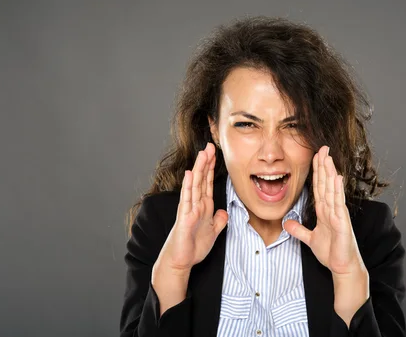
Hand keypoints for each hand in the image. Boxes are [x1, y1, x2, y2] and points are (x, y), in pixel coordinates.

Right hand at [153, 142, 228, 277]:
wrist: (181, 261)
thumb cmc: (193, 247)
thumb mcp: (213, 232)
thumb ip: (218, 221)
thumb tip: (224, 212)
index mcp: (203, 206)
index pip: (207, 183)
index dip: (211, 168)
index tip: (215, 153)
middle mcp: (195, 204)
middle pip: (201, 179)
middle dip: (206, 162)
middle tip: (210, 145)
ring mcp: (188, 209)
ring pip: (195, 184)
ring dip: (199, 168)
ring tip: (203, 153)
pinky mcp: (184, 217)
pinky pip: (187, 199)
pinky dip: (188, 186)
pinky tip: (189, 174)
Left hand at [284, 146, 365, 276]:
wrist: (342, 267)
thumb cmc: (331, 252)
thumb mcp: (310, 239)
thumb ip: (299, 230)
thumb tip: (287, 223)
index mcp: (325, 211)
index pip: (319, 187)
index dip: (317, 171)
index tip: (316, 156)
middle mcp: (332, 209)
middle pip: (326, 183)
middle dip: (324, 165)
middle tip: (322, 148)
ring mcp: (338, 214)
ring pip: (332, 189)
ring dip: (330, 173)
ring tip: (328, 157)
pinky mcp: (342, 223)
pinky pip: (339, 204)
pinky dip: (337, 191)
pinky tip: (337, 178)